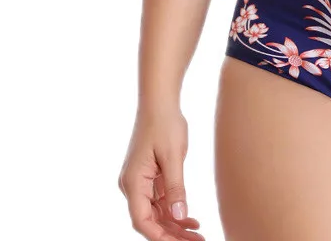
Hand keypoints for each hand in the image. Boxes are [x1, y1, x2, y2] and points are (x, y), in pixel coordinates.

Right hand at [119, 106, 204, 240]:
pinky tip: (191, 221)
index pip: (142, 220)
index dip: (160, 237)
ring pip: (156, 213)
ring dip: (175, 226)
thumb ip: (175, 187)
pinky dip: (174, 211)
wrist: (159, 101)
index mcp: (133, 182)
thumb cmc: (165, 123)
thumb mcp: (173, 156)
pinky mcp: (148, 178)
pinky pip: (159, 201)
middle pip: (150, 221)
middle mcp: (132, 186)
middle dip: (172, 235)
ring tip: (198, 236)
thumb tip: (179, 215)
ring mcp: (139, 183)